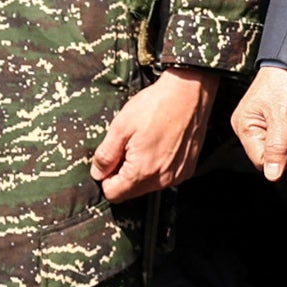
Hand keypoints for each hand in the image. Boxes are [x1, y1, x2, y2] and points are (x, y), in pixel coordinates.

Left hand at [95, 67, 218, 203]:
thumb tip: (97, 173)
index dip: (106, 177)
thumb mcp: (120, 126)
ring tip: (145, 142)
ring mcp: (177, 176)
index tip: (111, 158)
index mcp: (142, 172)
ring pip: (148, 185)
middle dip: (123, 173)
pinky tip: (159, 144)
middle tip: (128, 145)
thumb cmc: (155, 106)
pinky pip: (165, 176)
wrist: (188, 92)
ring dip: (141, 170)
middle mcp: (162, 180)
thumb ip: (106, 155)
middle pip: (131, 192)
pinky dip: (158, 165)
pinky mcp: (187, 169)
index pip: (114, 194)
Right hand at [229, 64, 286, 180]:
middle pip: (274, 157)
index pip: (261, 161)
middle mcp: (248, 128)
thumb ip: (277, 148)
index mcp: (244, 127)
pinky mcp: (272, 123)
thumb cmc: (285, 83)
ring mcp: (260, 125)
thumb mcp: (284, 118)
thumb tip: (272, 176)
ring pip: (284, 149)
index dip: (281, 155)